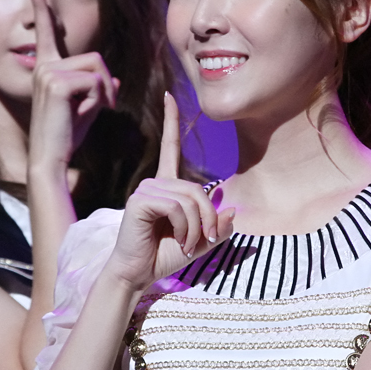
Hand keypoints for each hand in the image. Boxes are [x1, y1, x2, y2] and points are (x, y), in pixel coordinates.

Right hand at [28, 0, 118, 176]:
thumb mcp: (85, 107)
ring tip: (88, 112)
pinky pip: (95, 83)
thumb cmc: (66, 136)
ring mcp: (48, 73)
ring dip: (103, 93)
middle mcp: (43, 66)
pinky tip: (82, 115)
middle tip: (101, 107)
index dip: (41, 10)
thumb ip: (95, 89)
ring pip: (97, 69)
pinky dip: (98, 101)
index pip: (45, 34)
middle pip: (95, 58)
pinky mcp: (57, 83)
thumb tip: (114, 82)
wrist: (50, 157)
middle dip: (106, 83)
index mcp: (45, 68)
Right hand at [104, 94, 234, 290]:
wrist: (138, 274)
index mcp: (167, 188)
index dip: (171, 120)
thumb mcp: (199, 242)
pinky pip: (176, 206)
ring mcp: (145, 190)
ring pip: (189, 198)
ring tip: (186, 245)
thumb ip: (217, 227)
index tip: (168, 95)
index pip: (170, 147)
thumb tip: (232, 210)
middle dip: (207, 218)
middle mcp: (154, 183)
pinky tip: (176, 239)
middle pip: (197, 189)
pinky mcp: (140, 201)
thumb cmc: (164, 257)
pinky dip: (184, 227)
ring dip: (195, 227)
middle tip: (201, 241)